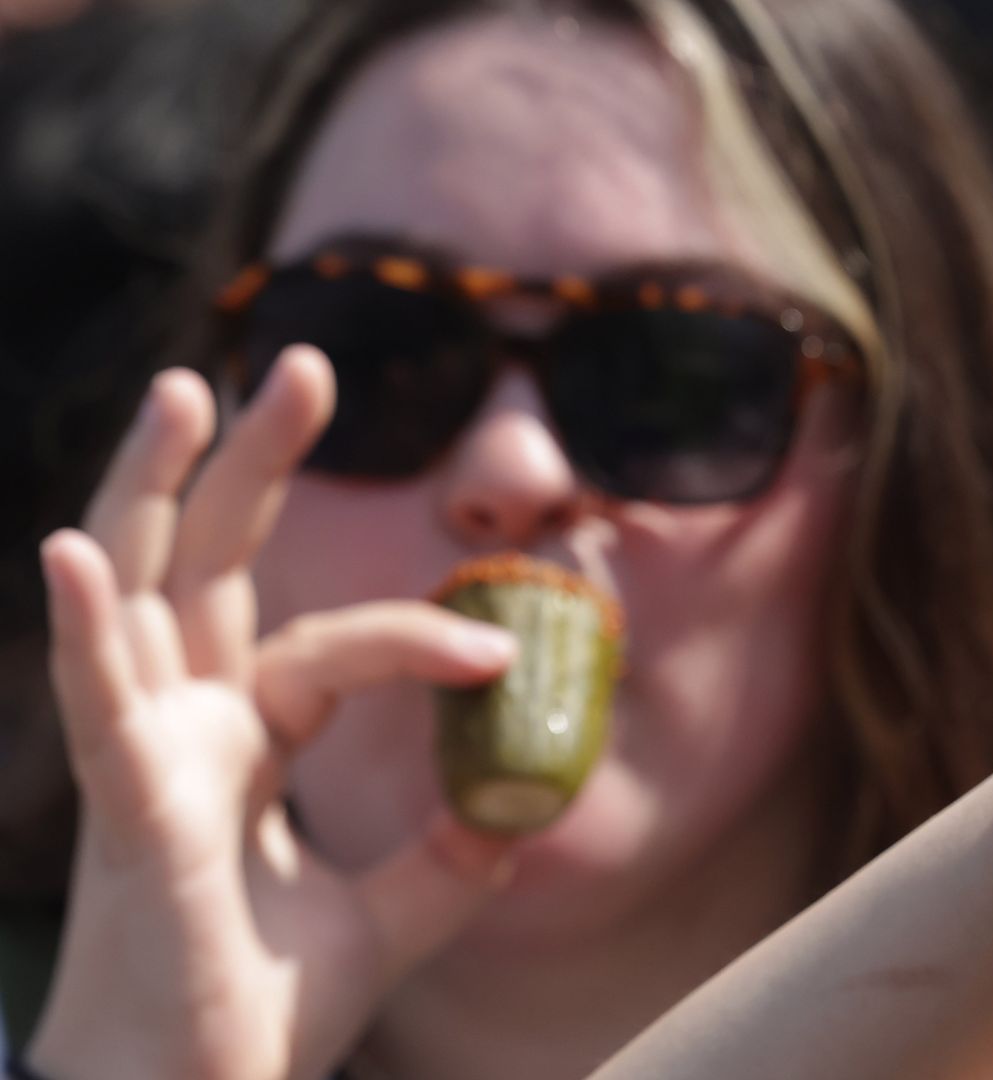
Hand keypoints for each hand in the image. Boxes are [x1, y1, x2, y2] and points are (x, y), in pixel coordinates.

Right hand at [29, 350, 521, 1079]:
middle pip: (207, 562)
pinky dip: (84, 627)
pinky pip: (103, 706)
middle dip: (249, 459)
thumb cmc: (259, 1010)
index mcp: (244, 739)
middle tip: (305, 362)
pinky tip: (75, 553)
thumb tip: (526, 806)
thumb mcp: (391, 919)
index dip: (419, 637)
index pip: (331, 645)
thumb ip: (451, 856)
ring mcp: (146, 756)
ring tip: (188, 387)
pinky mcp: (132, 810)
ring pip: (140, 593)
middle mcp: (185, 725)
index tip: (504, 652)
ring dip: (155, 487)